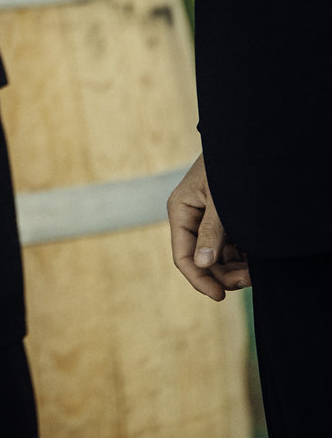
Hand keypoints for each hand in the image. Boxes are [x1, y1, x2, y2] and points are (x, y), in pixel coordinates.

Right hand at [167, 154, 249, 300]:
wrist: (242, 141)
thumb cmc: (226, 165)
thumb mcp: (219, 200)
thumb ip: (211, 231)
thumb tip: (201, 264)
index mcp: (180, 211)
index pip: (183, 256)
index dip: (199, 280)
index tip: (220, 296)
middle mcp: (191, 218)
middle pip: (202, 261)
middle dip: (224, 275)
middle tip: (250, 280)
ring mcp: (208, 221)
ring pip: (217, 258)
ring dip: (235, 269)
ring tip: (256, 271)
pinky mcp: (225, 221)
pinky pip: (230, 248)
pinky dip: (242, 257)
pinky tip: (256, 260)